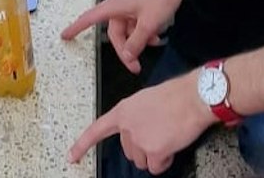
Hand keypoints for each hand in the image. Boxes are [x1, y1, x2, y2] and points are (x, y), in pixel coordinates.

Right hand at [59, 0, 188, 71]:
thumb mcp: (149, 22)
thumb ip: (136, 41)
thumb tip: (126, 56)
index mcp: (115, 5)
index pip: (90, 18)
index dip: (76, 28)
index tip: (64, 36)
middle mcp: (119, 2)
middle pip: (115, 30)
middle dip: (125, 48)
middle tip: (136, 65)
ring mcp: (130, 0)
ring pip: (128, 26)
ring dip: (138, 37)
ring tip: (154, 43)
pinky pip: (136, 19)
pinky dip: (144, 28)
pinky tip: (157, 33)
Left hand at [67, 73, 215, 170]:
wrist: (192, 97)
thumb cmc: (175, 95)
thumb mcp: (145, 101)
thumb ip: (136, 117)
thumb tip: (140, 130)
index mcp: (122, 111)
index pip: (96, 131)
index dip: (82, 145)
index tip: (72, 156)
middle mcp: (127, 126)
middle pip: (129, 151)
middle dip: (144, 148)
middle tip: (160, 134)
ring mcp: (139, 139)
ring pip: (142, 161)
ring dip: (154, 155)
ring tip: (167, 137)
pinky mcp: (153, 151)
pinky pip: (156, 167)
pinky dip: (164, 162)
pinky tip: (171, 146)